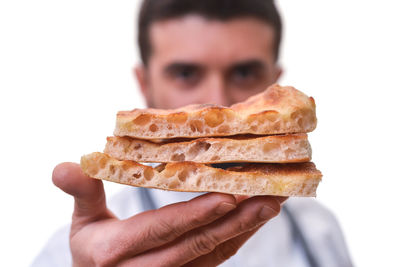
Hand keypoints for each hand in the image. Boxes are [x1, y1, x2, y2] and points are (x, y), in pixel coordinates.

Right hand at [53, 162, 285, 266]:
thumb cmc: (91, 249)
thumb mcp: (82, 221)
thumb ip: (81, 192)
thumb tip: (65, 166)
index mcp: (117, 252)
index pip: (163, 231)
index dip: (195, 215)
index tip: (228, 197)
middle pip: (198, 244)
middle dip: (235, 221)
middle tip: (268, 195)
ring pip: (214, 253)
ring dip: (245, 228)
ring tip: (272, 202)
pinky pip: (217, 258)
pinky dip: (238, 237)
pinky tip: (256, 217)